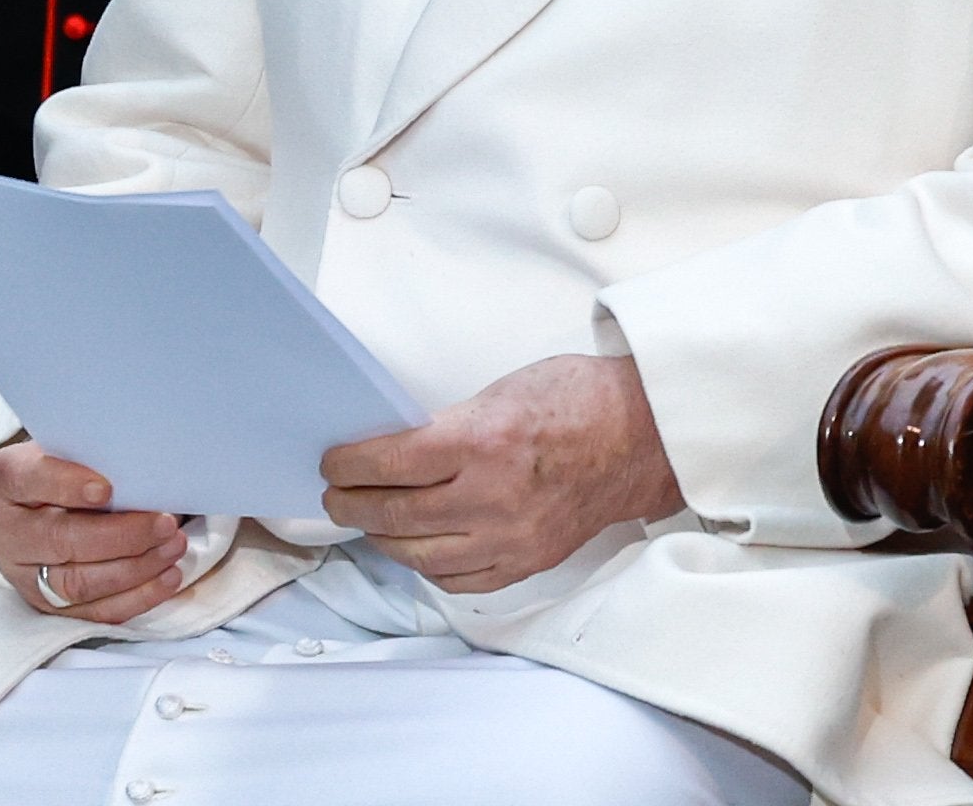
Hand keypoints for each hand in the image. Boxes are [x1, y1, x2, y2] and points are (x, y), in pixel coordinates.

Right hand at [0, 440, 187, 626]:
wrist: (34, 501)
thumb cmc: (60, 465)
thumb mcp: (64, 446)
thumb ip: (90, 454)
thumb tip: (142, 467)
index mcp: (3, 480)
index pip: (31, 480)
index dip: (68, 484)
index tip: (107, 488)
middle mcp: (4, 532)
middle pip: (59, 541)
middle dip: (120, 536)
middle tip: (164, 523)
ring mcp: (22, 575)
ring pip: (77, 583)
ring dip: (134, 569)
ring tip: (172, 547)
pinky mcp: (46, 605)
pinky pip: (93, 612)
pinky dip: (136, 598)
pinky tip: (166, 578)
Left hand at [321, 354, 681, 594]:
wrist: (639, 437)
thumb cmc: (573, 400)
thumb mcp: (498, 392)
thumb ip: (448, 426)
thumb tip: (395, 447)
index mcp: (481, 440)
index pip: (390, 462)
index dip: (350, 465)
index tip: (332, 463)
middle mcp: (492, 496)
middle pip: (397, 512)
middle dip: (355, 504)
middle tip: (336, 494)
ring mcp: (511, 537)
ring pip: (422, 555)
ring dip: (384, 539)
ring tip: (368, 522)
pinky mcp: (527, 562)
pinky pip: (461, 579)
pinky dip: (429, 567)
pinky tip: (415, 549)